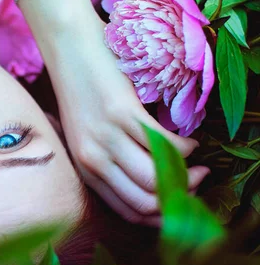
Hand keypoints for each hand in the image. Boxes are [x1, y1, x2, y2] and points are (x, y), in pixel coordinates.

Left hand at [51, 25, 209, 225]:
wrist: (68, 50)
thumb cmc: (81, 93)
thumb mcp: (86, 137)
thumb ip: (109, 163)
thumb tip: (153, 184)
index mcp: (85, 170)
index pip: (128, 211)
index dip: (160, 215)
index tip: (180, 201)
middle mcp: (93, 159)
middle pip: (144, 202)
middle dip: (178, 197)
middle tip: (196, 180)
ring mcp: (106, 137)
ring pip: (156, 179)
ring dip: (187, 175)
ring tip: (196, 161)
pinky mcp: (122, 113)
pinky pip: (165, 144)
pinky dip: (185, 147)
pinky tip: (188, 139)